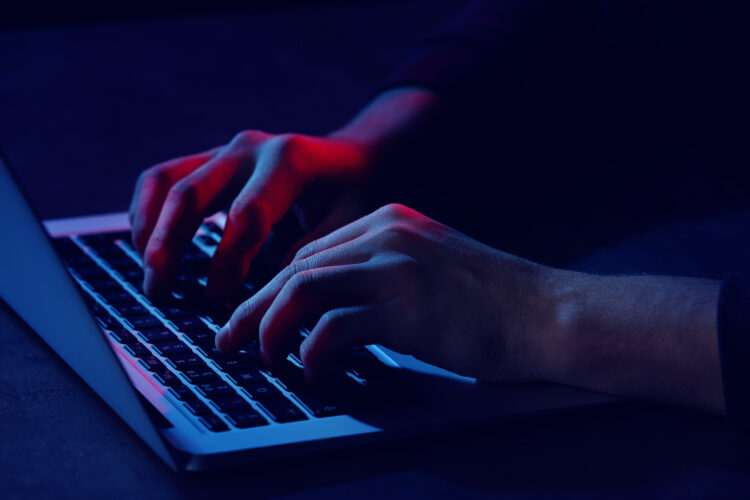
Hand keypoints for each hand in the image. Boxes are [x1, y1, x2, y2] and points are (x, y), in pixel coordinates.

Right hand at [128, 87, 436, 299]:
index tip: (218, 301)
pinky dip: (146, 211)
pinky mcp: (210, 158)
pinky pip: (162, 177)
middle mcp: (251, 148)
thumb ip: (311, 254)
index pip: (247, 216)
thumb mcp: (350, 223)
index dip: (227, 263)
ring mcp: (226, 149)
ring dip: (149, 229)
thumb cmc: (353, 195)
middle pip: (192, 193)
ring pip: (166, 181)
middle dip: (170, 245)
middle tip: (160, 289)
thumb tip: (268, 296)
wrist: (352, 158)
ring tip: (150, 274)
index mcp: (290, 161)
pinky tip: (147, 247)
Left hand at [215, 203, 551, 381]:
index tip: (253, 316)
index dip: (273, 288)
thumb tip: (330, 307)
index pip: (311, 252)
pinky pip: (335, 326)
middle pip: (297, 267)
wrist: (548, 313)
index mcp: (389, 222)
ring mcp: (397, 267)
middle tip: (230, 339)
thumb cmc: (491, 301)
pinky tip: (310, 371)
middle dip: (255, 308)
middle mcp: (387, 235)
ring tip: (258, 357)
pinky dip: (312, 351)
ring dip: (270, 326)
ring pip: (303, 288)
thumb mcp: (429, 268)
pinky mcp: (407, 307)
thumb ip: (381, 273)